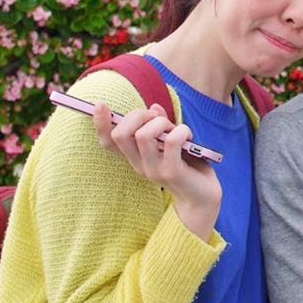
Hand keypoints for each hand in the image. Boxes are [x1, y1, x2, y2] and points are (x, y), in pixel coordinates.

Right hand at [93, 102, 220, 239]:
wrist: (202, 198)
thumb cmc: (187, 166)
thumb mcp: (171, 143)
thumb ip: (160, 126)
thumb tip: (154, 107)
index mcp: (135, 157)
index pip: (108, 143)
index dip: (100, 124)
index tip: (100, 105)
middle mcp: (139, 165)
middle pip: (120, 134)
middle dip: (138, 115)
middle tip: (157, 118)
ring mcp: (153, 170)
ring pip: (143, 135)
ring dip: (161, 123)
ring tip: (174, 129)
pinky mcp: (171, 172)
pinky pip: (172, 140)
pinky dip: (182, 130)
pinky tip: (188, 137)